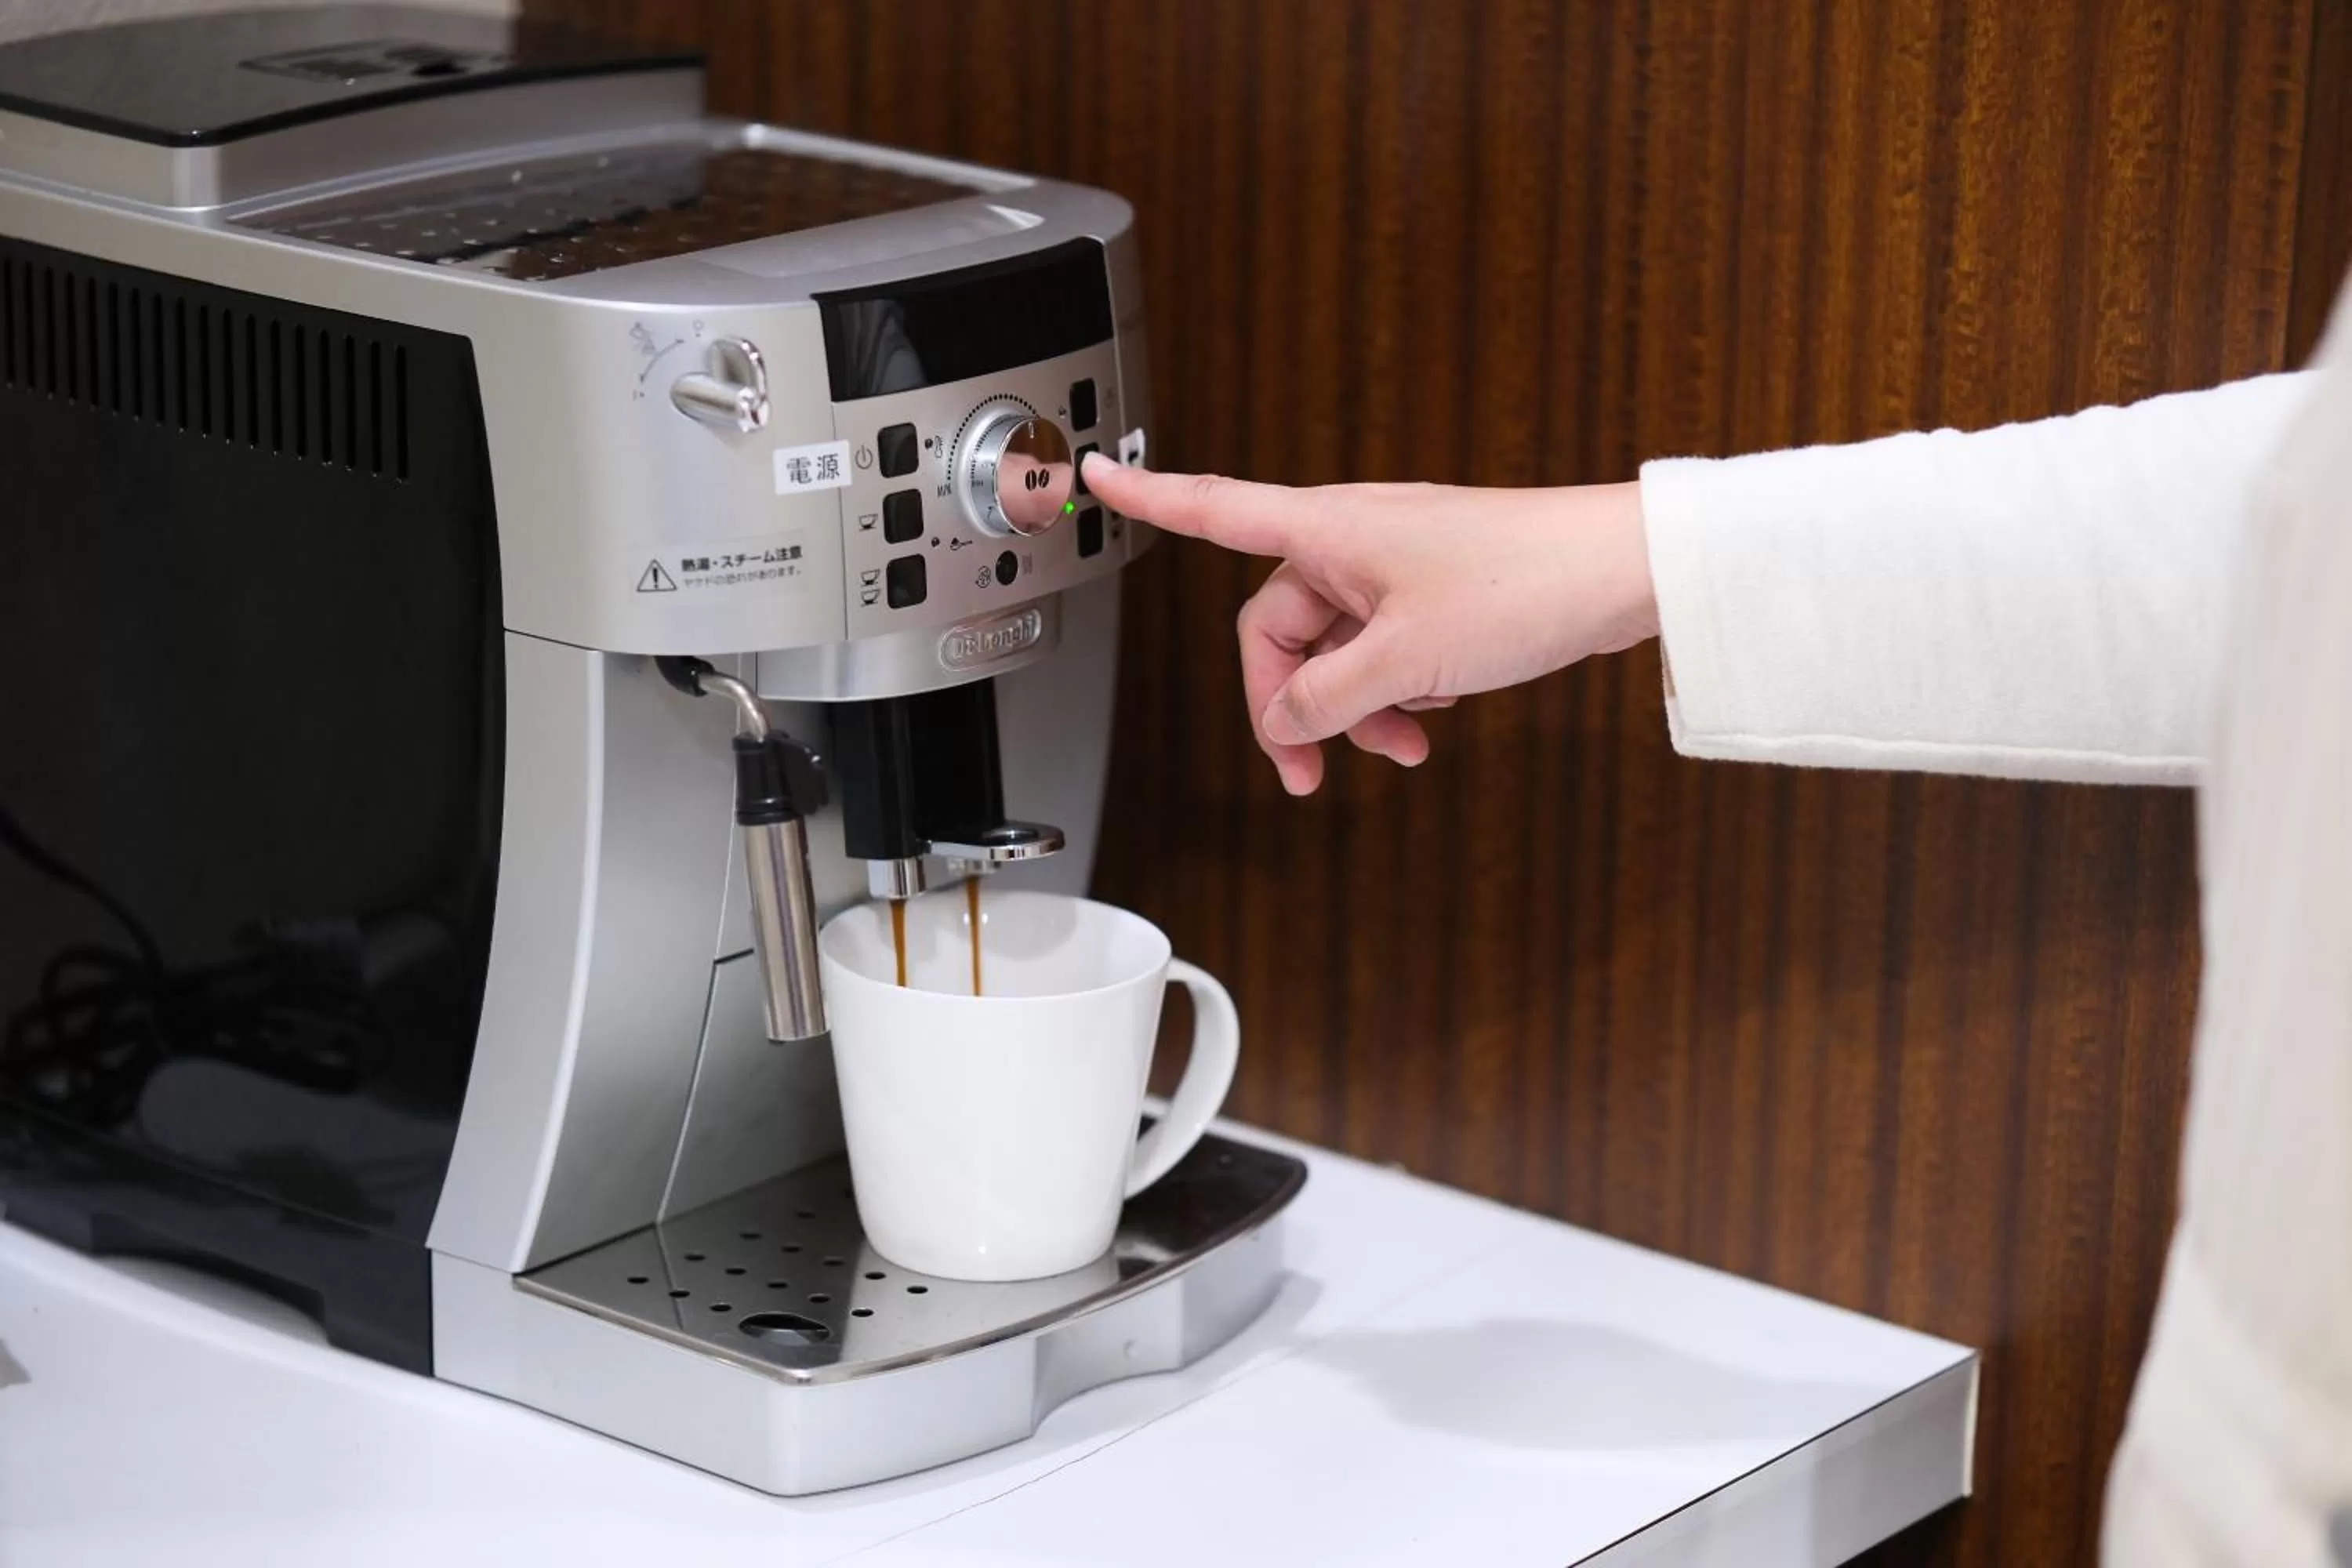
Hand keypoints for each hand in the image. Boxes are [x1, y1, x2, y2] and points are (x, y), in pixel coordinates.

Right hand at [1080, 454, 1658, 793]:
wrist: (1621, 572)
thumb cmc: (1524, 582)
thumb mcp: (1404, 659)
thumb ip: (1327, 698)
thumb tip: (1284, 721)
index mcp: (1326, 529)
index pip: (1211, 508)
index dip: (1147, 496)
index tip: (1094, 474)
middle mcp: (1352, 541)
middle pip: (1277, 627)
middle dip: (1295, 702)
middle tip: (1313, 769)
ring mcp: (1395, 566)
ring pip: (1336, 649)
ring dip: (1355, 707)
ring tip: (1401, 745)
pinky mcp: (1435, 591)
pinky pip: (1383, 648)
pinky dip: (1396, 688)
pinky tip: (1435, 708)